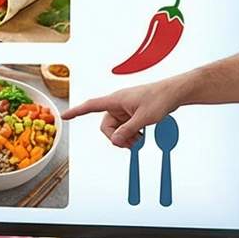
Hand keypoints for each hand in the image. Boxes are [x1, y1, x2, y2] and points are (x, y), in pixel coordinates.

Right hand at [63, 75, 191, 148]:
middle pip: (106, 125)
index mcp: (116, 100)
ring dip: (126, 137)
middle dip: (116, 137)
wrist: (175, 93)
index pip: (90, 106)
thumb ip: (128, 131)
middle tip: (132, 144)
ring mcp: (125, 109)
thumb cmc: (160, 98)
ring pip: (117, 128)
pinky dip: (131, 133)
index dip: (76, 112)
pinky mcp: (132, 112)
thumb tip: (115, 141)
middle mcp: (118, 104)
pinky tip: (142, 135)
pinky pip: (125, 126)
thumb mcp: (144, 118)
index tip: (64, 116)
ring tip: (140, 140)